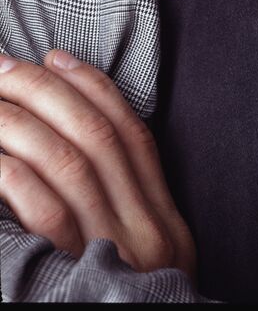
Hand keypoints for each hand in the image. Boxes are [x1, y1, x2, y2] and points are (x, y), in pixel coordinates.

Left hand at [0, 48, 196, 283]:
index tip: (53, 57)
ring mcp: (112, 255)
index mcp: (164, 223)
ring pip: (65, 163)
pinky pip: (41, 210)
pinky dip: (11, 172)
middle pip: (95, 138)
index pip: (131, 134)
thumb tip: (72, 150)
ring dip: (18, 122)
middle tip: (1, 64)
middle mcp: (148, 233)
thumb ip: (123, 216)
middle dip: (44, 92)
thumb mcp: (139, 268)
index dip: (91, 88)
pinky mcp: (73, 278)